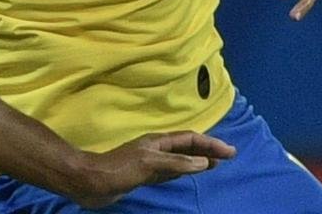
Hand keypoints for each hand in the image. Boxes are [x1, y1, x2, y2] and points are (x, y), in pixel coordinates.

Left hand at [69, 131, 235, 208]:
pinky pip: (171, 171)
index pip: (189, 139)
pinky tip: (188, 174)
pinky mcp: (144, 175)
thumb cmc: (118, 169)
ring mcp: (150, 162)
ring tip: (215, 163)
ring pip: (180, 159)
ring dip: (198, 160)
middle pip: (187, 147)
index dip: (210, 144)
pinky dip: (184, 171)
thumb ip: (176, 163)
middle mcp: (155, 150)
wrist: (91, 182)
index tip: (230, 151)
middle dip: (208, 149)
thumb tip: (203, 161)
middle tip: (228, 155)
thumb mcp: (149, 164)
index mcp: (157, 142)